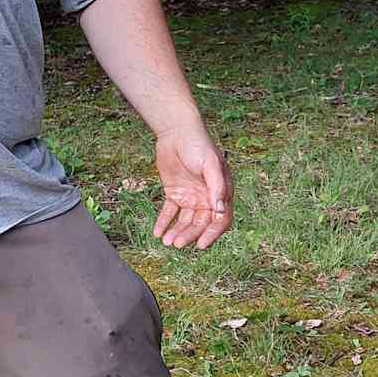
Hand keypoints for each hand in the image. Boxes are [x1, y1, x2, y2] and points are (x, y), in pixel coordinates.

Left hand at [153, 128, 232, 250]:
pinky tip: (157, 233)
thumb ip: (217, 186)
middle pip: (199, 224)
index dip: (212, 234)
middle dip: (189, 235)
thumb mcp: (210, 164)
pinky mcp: (174, 193)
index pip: (220, 220)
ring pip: (184, 221)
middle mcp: (206, 198)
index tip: (201, 245)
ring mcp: (190, 197)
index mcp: (220, 193)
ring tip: (165, 241)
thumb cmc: (198, 144)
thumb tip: (219, 209)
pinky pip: (169, 212)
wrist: (176, 131)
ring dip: (176, 232)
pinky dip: (164, 222)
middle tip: (176, 244)